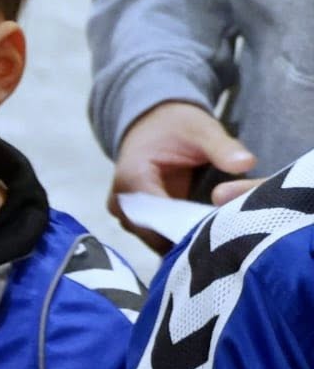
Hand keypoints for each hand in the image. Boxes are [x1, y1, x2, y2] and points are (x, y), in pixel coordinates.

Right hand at [110, 101, 254, 248]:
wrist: (153, 126)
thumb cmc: (175, 126)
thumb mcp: (202, 130)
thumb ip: (222, 147)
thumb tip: (246, 163)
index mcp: (131, 178)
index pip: (157, 217)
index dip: (189, 226)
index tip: (223, 229)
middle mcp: (121, 204)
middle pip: (154, 236)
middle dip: (189, 238)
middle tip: (228, 238)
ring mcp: (127, 216)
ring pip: (156, 242)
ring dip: (186, 242)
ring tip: (220, 238)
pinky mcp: (137, 223)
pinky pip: (158, 239)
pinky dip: (181, 238)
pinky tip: (207, 236)